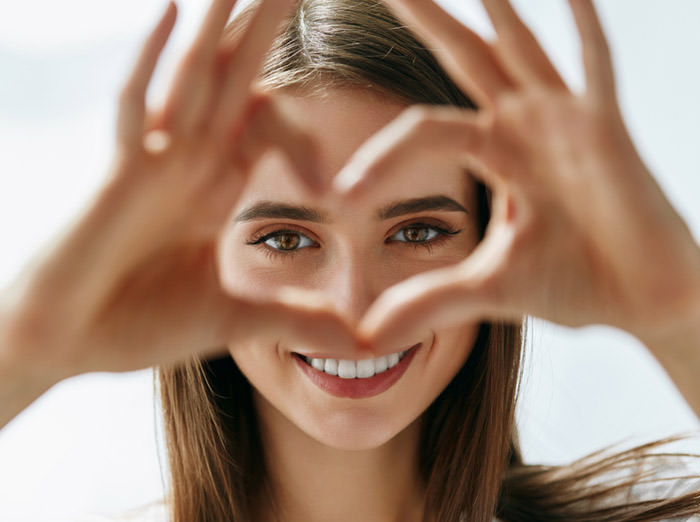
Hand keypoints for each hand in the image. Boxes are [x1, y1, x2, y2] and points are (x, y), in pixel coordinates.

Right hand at [0, 0, 354, 389]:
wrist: (67, 346)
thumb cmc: (137, 325)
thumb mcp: (237, 320)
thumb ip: (297, 320)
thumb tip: (359, 343)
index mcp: (216, 188)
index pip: (265, 126)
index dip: (300, 114)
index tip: (341, 91)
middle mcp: (188, 163)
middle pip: (236, 81)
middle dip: (265, 29)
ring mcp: (152, 163)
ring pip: (193, 78)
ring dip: (221, 25)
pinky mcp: (118, 176)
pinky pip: (136, 107)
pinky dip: (153, 61)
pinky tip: (174, 10)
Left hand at [335, 0, 699, 349]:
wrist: (642, 300)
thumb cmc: (575, 284)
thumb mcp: (487, 290)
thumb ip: (427, 302)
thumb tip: (365, 337)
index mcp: (493, 154)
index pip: (421, 134)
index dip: (380, 160)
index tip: (342, 196)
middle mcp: (523, 126)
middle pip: (461, 57)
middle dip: (425, 17)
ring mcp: (564, 120)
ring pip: (518, 47)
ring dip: (493, 6)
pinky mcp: (606, 129)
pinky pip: (595, 64)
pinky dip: (583, 25)